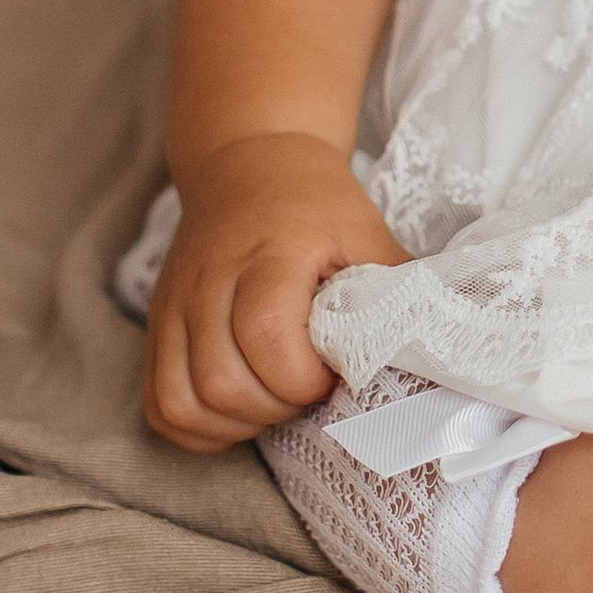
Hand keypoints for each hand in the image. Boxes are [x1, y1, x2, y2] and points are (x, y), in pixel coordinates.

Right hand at [142, 133, 405, 452]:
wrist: (248, 166)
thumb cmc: (317, 206)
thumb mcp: (366, 233)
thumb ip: (394, 291)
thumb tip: (436, 348)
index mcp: (268, 252)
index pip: (265, 333)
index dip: (303, 376)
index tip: (332, 370)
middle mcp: (208, 282)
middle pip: (221, 381)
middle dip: (275, 406)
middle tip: (308, 388)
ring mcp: (173, 308)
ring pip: (182, 402)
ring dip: (237, 422)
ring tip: (275, 399)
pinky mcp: (156, 328)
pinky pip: (160, 405)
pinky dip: (200, 425)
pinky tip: (240, 409)